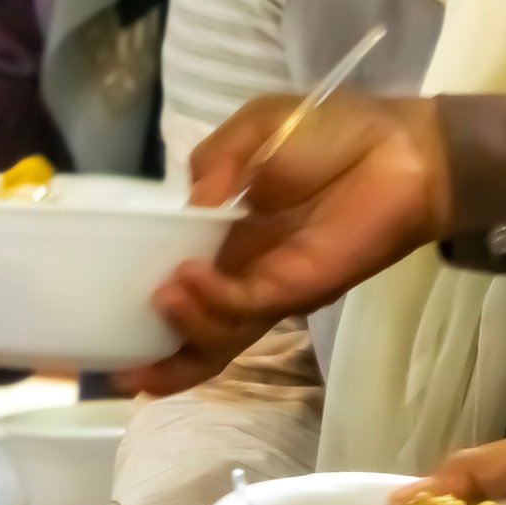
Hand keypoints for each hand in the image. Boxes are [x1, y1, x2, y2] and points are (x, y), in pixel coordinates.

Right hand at [116, 92, 452, 396]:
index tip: (104, 325)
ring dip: (184, 323)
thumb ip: (213, 162)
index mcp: (227, 240)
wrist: (400, 147)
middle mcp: (244, 274)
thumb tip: (189, 205)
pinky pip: (247, 307)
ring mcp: (272, 287)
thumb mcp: (253, 130)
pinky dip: (214, 302)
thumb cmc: (331, 132)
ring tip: (162, 295)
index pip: (182, 286)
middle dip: (159, 361)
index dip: (149, 310)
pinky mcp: (300, 289)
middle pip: (196, 334)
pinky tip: (189, 282)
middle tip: (118, 373)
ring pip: (218, 333)